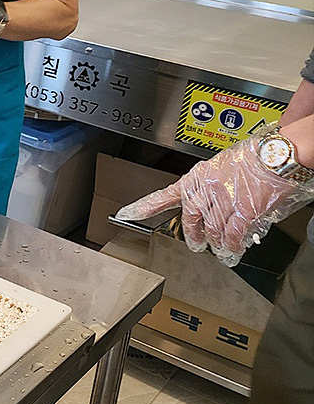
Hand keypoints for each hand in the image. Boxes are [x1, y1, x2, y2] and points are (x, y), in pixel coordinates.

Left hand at [116, 134, 310, 266]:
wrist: (276, 154)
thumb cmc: (255, 155)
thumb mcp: (222, 164)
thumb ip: (212, 184)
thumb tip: (213, 202)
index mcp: (198, 176)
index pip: (166, 194)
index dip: (146, 206)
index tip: (127, 214)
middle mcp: (206, 189)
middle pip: (190, 218)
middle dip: (192, 234)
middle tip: (195, 243)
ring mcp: (224, 200)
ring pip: (212, 229)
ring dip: (215, 242)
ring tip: (220, 249)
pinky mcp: (243, 211)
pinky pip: (232, 234)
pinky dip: (232, 244)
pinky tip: (233, 249)